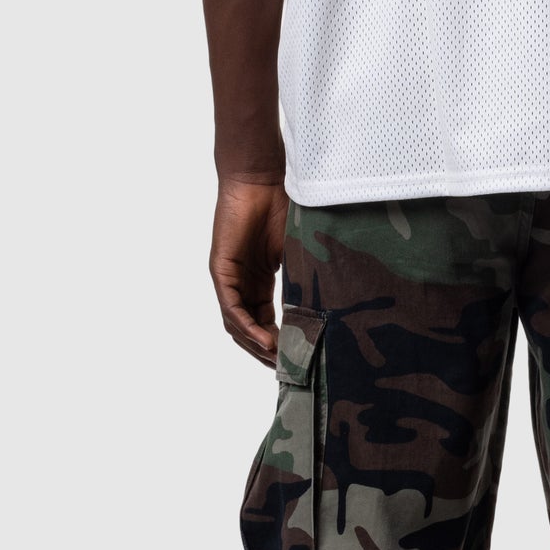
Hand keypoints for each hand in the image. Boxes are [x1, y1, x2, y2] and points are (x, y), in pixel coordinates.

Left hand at [210, 174, 289, 362]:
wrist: (263, 179)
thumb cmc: (283, 208)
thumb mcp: (299, 255)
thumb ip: (304, 282)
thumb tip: (328, 311)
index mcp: (258, 282)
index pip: (264, 323)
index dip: (280, 343)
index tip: (299, 359)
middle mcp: (241, 284)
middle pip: (248, 330)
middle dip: (267, 353)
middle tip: (289, 370)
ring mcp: (229, 279)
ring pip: (237, 325)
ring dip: (257, 346)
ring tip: (280, 361)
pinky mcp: (221, 271)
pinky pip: (231, 308)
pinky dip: (248, 328)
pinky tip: (266, 341)